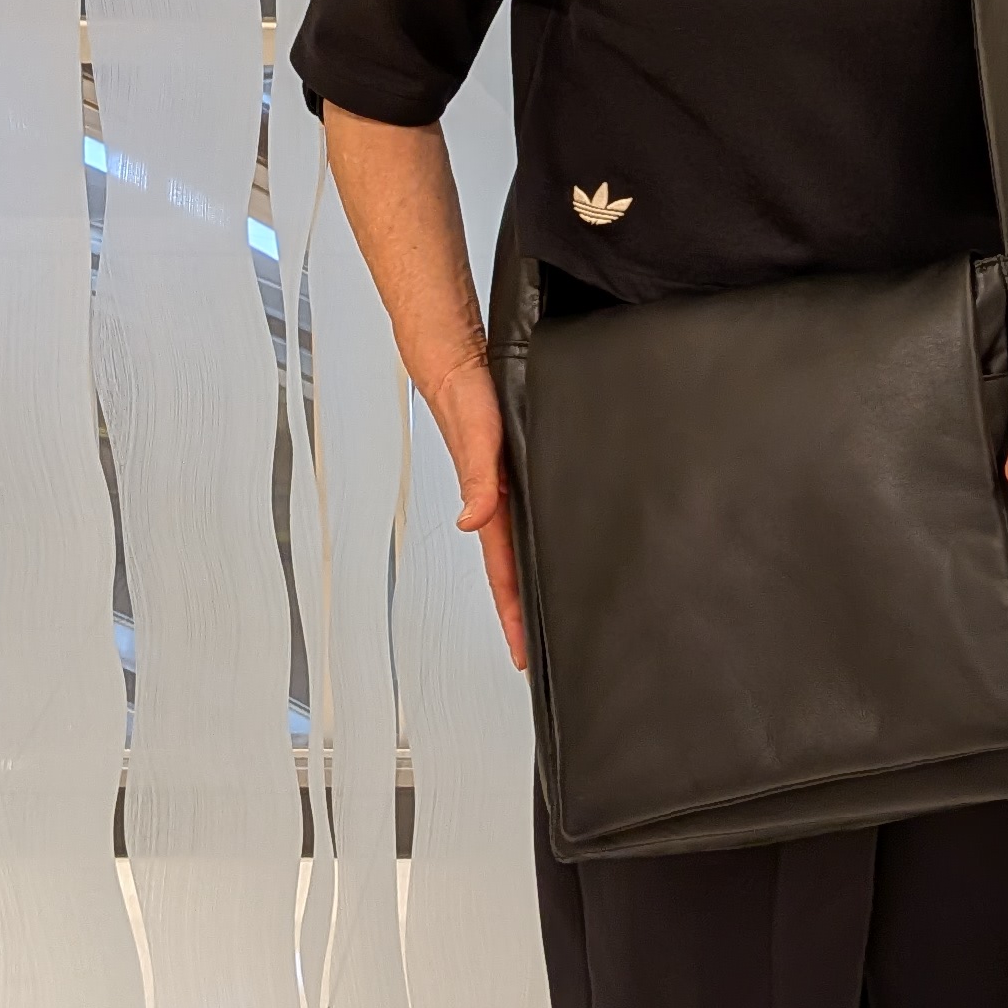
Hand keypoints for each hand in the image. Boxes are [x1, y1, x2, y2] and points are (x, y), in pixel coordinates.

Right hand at [425, 354, 527, 671]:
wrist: (456, 358)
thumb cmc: (463, 392)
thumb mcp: (478, 433)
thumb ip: (478, 475)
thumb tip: (472, 519)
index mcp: (492, 501)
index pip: (505, 571)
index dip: (513, 612)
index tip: (522, 650)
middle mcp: (497, 499)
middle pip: (511, 568)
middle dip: (521, 611)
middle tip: (537, 649)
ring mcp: (503, 487)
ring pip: (519, 545)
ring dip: (527, 579)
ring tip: (544, 611)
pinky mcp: (511, 469)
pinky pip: (524, 517)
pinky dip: (536, 540)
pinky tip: (550, 544)